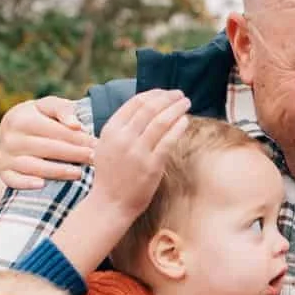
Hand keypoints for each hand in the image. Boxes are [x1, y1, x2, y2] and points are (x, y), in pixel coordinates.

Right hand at [0, 94, 96, 189]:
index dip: (78, 138)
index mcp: (21, 118)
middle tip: (94, 160)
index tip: (98, 145)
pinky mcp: (3, 172)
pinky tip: (42, 185)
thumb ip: (63, 110)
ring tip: (79, 173)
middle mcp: (10, 138)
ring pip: (33, 166)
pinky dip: (25, 183)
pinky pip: (13, 180)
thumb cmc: (39, 117)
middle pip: (47, 148)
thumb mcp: (49, 106)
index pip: (54, 130)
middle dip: (74, 154)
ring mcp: (4, 156)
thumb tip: (76, 125)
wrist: (14, 129)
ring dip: (57, 171)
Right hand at [88, 89, 190, 216]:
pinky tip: (185, 120)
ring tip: (186, 103)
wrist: (110, 202)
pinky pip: (168, 141)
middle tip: (180, 95)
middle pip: (150, 108)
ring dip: (176, 109)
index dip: (154, 94)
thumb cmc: (111, 173)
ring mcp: (137, 152)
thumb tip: (146, 106)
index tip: (166, 92)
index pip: (135, 102)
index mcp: (111, 130)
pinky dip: (178, 127)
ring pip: (161, 121)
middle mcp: (123, 138)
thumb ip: (122, 127)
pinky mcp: (151, 166)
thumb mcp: (107, 144)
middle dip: (168, 98)